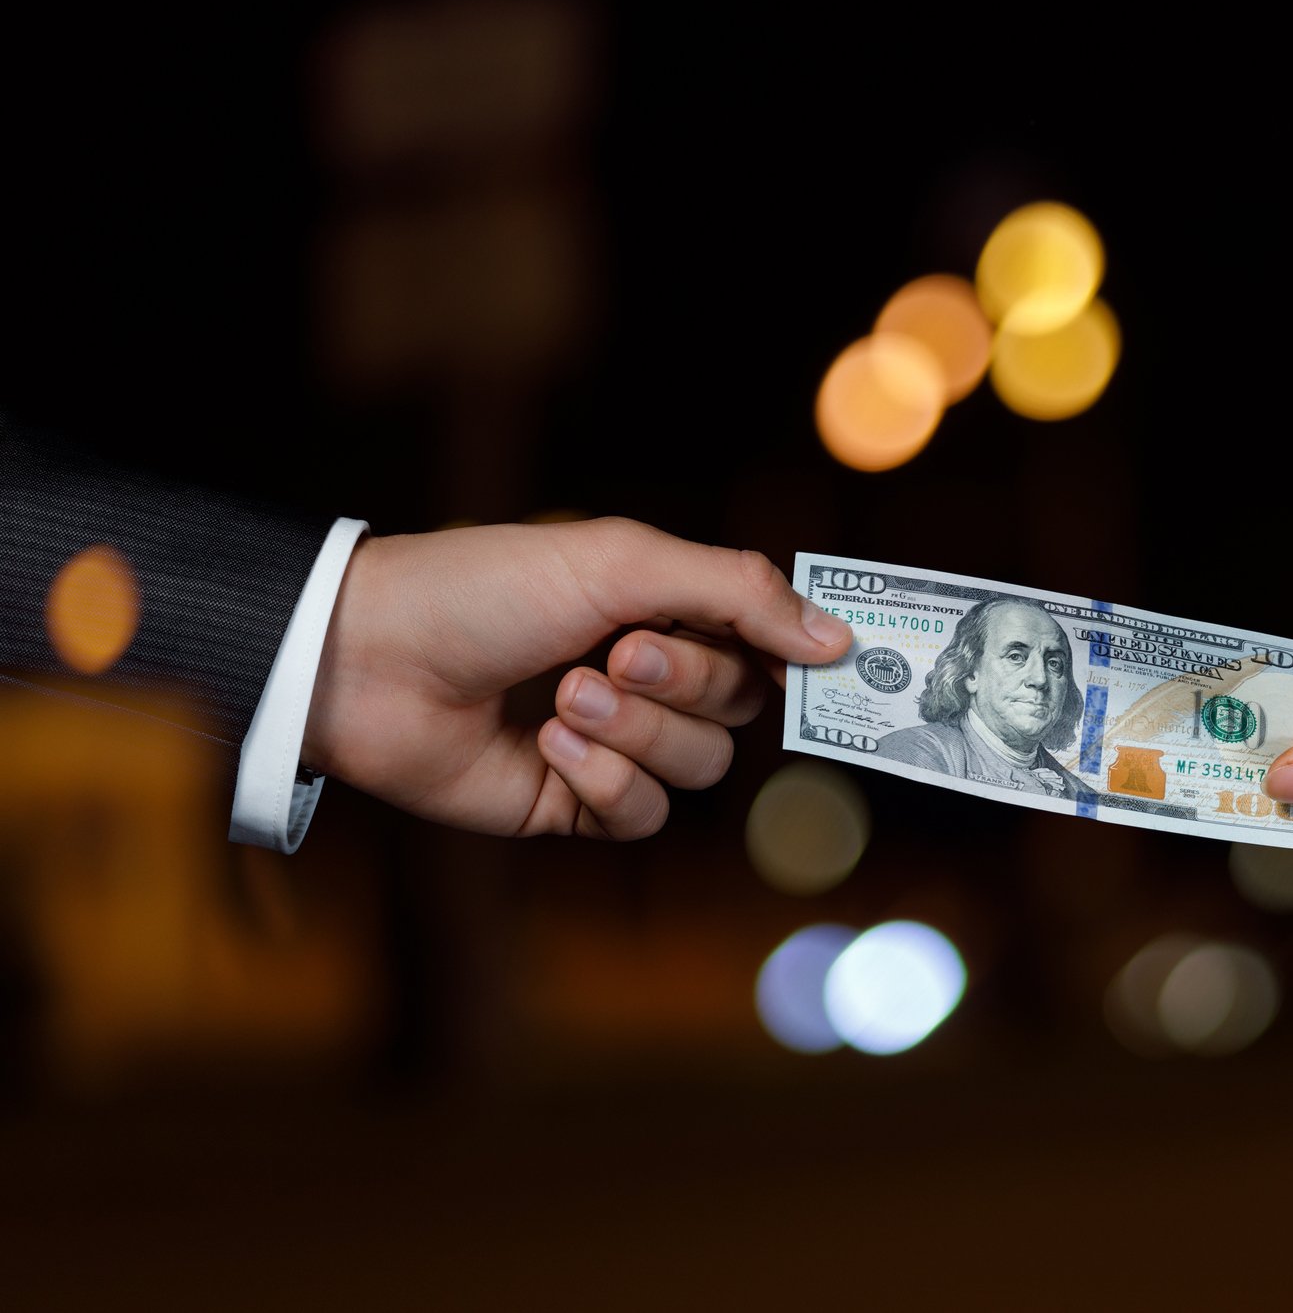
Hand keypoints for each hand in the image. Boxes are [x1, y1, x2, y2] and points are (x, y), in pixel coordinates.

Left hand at [302, 519, 851, 838]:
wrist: (368, 658)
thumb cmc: (486, 587)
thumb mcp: (621, 561)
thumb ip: (737, 594)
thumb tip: (838, 640)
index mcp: (664, 608)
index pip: (766, 644)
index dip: (789, 655)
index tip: (820, 663)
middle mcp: (648, 677)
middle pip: (740, 709)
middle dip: (684, 684)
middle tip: (611, 652)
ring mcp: (612, 744)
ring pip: (697, 767)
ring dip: (635, 732)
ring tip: (562, 697)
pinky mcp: (571, 803)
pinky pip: (641, 816)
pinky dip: (603, 781)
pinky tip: (547, 745)